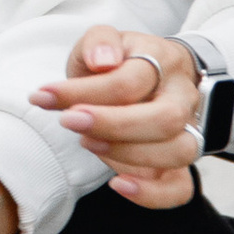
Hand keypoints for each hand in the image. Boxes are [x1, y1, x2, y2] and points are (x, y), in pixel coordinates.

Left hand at [31, 26, 202, 210]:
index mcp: (163, 61)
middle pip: (165, 118)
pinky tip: (118, 185)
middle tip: (69, 122)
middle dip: (112, 125)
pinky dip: (152, 194)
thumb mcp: (103, 40)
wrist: (151, 74)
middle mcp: (182, 97)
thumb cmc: (120, 60)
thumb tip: (102, 61)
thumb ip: (99, 41)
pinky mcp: (180, 162)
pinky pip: (181, 187)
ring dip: (128, 155)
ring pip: (179, 151)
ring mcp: (188, 130)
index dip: (86, 91)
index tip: (44, 96)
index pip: (131, 80)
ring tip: (88, 143)